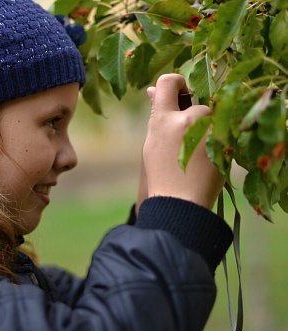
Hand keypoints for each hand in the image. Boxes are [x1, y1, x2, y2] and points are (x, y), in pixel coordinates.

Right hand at [142, 73, 223, 209]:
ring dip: (205, 126)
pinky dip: (215, 136)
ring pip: (211, 115)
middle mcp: (189, 119)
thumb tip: (151, 90)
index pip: (168, 82)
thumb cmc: (162, 173)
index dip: (174, 83)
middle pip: (196, 100)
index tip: (180, 92)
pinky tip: (205, 156)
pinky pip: (221, 128)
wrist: (180, 202)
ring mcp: (209, 131)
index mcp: (163, 119)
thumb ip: (156, 113)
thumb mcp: (152, 141)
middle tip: (186, 137)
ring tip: (196, 151)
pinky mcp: (226, 142)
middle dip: (192, 113)